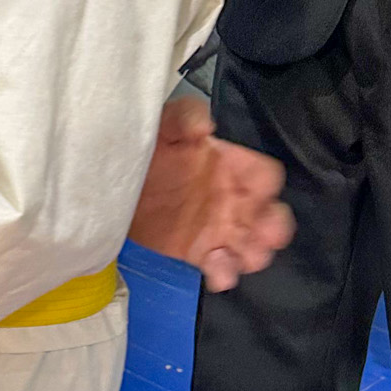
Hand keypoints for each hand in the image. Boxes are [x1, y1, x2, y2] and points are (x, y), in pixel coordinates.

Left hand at [129, 96, 292, 291]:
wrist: (115, 180)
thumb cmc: (150, 147)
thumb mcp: (164, 124)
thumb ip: (185, 117)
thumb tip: (204, 126)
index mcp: (233, 166)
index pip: (267, 177)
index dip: (265, 186)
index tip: (249, 192)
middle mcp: (235, 200)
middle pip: (274, 218)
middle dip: (273, 228)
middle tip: (258, 232)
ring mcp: (220, 230)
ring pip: (256, 249)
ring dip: (253, 254)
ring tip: (229, 252)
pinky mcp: (200, 253)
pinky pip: (224, 269)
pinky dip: (224, 272)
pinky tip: (211, 268)